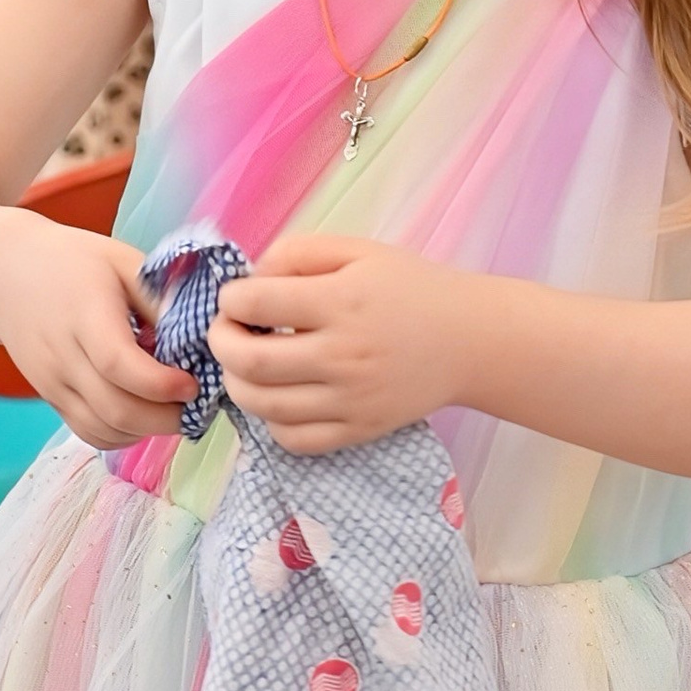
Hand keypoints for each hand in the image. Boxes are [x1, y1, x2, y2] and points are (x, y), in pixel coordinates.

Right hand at [0, 214, 191, 449]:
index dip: (161, 384)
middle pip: (114, 408)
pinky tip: (144, 416)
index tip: (193, 384)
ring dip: (147, 431)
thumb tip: (202, 333)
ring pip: (103, 429)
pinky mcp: (50, 398)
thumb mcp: (120, 261)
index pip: (118, 363)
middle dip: (165, 418)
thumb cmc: (73, 263)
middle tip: (196, 404)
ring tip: (175, 409)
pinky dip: (122, 435)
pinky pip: (88, 432)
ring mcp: (51, 382)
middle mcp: (61, 355)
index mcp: (83, 313)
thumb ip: (159, 297)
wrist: (6, 275)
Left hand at [210, 233, 474, 456]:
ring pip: (263, 405)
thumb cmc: (410, 288)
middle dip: (220, 343)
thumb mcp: (358, 251)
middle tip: (226, 331)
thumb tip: (248, 279)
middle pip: (250, 362)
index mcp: (342, 302)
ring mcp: (351, 400)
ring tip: (245, 364)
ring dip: (237, 383)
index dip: (230, 299)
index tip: (236, 297)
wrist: (470, 340)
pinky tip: (278, 398)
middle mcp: (344, 355)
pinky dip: (271, 421)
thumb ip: (297, 253)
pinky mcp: (359, 430)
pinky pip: (293, 439)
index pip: (255, 304)